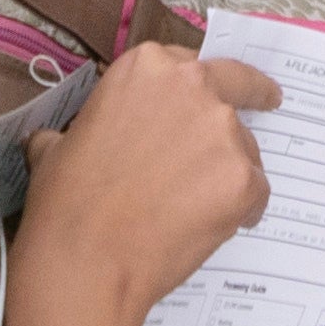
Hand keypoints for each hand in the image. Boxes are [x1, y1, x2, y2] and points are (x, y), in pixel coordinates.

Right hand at [19, 43, 281, 322]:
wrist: (86, 260)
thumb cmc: (65, 202)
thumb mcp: (57, 145)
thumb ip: (79, 128)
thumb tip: (57, 140)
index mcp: (147, 67)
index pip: (191, 65)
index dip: (200, 84)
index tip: (214, 90)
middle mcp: (192, 85)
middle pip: (234, 91)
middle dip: (251, 97)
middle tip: (267, 103)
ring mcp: (223, 131)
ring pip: (245, 147)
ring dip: (229, 171)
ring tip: (195, 208)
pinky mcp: (244, 179)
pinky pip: (256, 191)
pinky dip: (241, 209)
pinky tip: (211, 228)